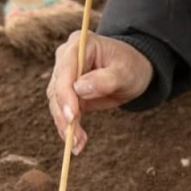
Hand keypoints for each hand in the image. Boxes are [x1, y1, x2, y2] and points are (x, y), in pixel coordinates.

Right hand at [47, 31, 152, 154]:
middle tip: (75, 139)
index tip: (73, 117)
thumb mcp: (125, 72)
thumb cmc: (131, 66)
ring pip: (56, 103)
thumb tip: (79, 89)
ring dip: (65, 126)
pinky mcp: (66, 91)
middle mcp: (66, 58)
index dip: (66, 95)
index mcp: (80, 45)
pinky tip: (77, 142)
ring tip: (78, 145)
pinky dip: (68, 127)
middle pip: (57, 89)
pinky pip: (62, 110)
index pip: (65, 71)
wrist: (133, 70)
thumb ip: (105, 80)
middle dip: (65, 115)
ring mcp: (64, 74)